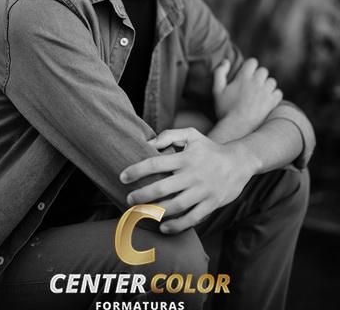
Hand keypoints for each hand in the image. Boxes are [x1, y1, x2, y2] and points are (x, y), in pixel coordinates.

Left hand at [120, 127, 258, 233]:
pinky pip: (192, 218)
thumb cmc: (210, 148)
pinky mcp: (211, 204)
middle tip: (129, 199)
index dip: (137, 171)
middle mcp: (192, 175)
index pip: (155, 163)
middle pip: (161, 188)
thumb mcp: (191, 135)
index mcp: (185, 158)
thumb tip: (148, 143)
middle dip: (141, 196)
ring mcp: (202, 191)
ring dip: (155, 212)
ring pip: (174, 206)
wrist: (239, 162)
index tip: (122, 177)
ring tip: (141, 214)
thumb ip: (169, 135)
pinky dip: (176, 225)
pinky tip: (163, 227)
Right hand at [213, 58, 282, 130]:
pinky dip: (274, 95)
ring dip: (267, 85)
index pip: (253, 62)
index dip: (250, 66)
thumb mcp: (217, 90)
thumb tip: (226, 61)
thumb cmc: (225, 109)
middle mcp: (256, 82)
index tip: (246, 74)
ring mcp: (266, 92)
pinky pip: (278, 93)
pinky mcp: (272, 102)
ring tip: (259, 94)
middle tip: (252, 85)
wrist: (237, 127)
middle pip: (263, 71)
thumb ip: (219, 73)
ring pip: (272, 81)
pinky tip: (267, 101)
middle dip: (258, 76)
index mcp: (243, 77)